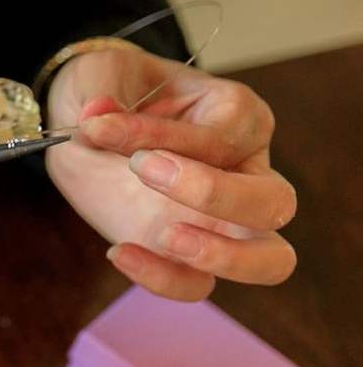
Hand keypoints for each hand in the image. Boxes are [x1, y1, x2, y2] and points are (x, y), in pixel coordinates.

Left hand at [45, 48, 296, 300]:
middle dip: (216, 194)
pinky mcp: (184, 258)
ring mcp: (220, 225)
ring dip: (222, 256)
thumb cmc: (114, 95)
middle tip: (144, 171)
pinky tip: (117, 251)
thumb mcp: (106, 79)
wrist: (90, 129)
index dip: (161, 132)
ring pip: (269, 262)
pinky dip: (162, 279)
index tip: (100, 126)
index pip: (225, 134)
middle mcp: (244, 174)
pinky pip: (196, 287)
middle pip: (276, 203)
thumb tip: (97, 115)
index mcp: (238, 118)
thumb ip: (106, 91)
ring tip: (165, 236)